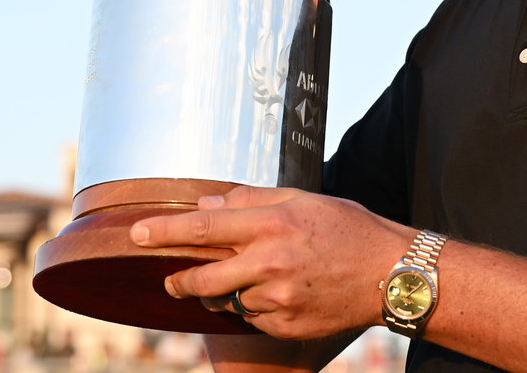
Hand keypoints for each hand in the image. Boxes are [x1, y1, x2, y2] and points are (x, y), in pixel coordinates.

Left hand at [131, 186, 412, 340]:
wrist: (389, 274)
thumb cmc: (348, 228)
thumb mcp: (303, 200)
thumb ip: (252, 201)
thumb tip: (207, 205)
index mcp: (272, 225)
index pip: (203, 228)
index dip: (164, 231)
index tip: (136, 233)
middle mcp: (269, 263)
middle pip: (201, 277)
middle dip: (179, 279)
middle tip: (172, 278)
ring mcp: (276, 299)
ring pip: (225, 300)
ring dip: (223, 292)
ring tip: (250, 278)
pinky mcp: (284, 325)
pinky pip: (250, 318)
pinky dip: (252, 307)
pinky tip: (278, 294)